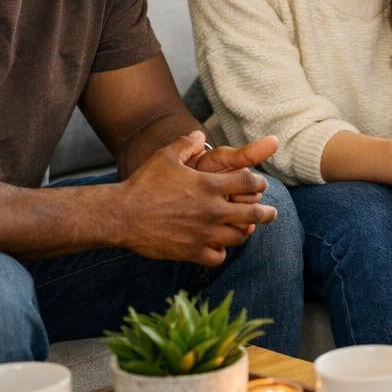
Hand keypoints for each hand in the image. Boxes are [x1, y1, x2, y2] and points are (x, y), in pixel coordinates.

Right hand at [119, 131, 277, 265]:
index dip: (258, 182)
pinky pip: (218, 257)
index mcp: (209, 185)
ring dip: (245, 231)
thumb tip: (200, 134)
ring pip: (240, 236)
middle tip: (270, 212)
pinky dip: (221, 252)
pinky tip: (217, 245)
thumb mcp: (165, 157)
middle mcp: (212, 210)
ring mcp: (204, 233)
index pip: (250, 182)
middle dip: (267, 212)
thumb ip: (186, 144)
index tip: (259, 184)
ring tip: (245, 228)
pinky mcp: (192, 252)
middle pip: (255, 213)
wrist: (121, 215)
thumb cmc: (143, 183)